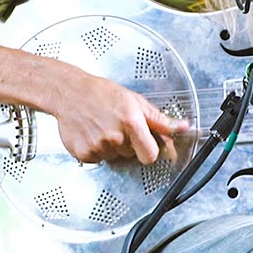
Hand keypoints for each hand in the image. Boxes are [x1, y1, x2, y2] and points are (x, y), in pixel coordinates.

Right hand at [46, 67, 189, 165]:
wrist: (70, 93)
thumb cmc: (103, 93)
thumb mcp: (136, 101)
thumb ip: (160, 120)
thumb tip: (182, 127)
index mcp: (131, 123)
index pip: (150, 155)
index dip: (151, 151)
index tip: (148, 146)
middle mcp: (114, 136)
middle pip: (132, 155)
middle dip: (130, 145)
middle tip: (120, 127)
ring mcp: (97, 146)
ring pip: (115, 158)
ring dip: (112, 147)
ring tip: (104, 127)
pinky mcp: (83, 153)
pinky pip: (98, 160)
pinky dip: (97, 150)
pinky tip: (93, 133)